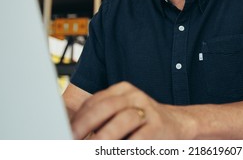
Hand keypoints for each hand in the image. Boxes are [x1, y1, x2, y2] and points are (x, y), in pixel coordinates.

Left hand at [70, 81, 195, 138]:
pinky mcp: (158, 126)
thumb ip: (102, 118)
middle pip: (106, 106)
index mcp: (123, 90)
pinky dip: (124, 147)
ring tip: (91, 148)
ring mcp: (148, 109)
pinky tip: (115, 152)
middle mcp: (135, 96)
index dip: (79, 117)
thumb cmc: (143, 121)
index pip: (95, 100)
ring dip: (103, 137)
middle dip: (86, 124)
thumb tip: (74, 133)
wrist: (177, 123)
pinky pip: (139, 138)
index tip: (65, 132)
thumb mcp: (122, 112)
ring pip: (123, 120)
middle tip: (71, 139)